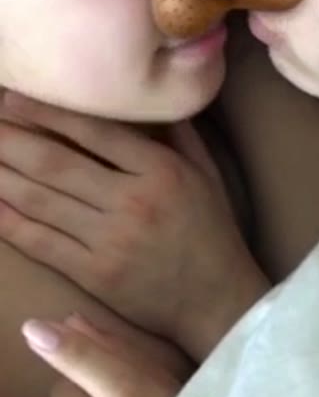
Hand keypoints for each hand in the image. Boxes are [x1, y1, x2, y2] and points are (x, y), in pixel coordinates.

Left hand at [0, 92, 267, 359]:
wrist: (219, 301)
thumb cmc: (212, 231)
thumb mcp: (207, 174)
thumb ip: (178, 133)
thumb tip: (150, 96)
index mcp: (160, 170)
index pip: (93, 132)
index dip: (47, 113)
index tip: (12, 98)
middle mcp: (132, 201)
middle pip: (57, 162)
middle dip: (11, 139)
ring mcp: (111, 241)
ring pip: (42, 200)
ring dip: (2, 175)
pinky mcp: (95, 275)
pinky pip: (43, 243)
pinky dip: (11, 222)